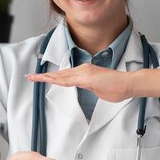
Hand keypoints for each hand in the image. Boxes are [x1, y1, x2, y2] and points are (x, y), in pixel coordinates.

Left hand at [26, 64, 159, 100]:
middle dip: (44, 76)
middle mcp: (83, 69)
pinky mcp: (86, 77)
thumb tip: (91, 89)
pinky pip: (67, 80)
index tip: (42, 77)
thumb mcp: (100, 90)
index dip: (53, 76)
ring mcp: (84, 72)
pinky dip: (55, 80)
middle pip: (60, 74)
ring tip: (33, 78)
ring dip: (46, 77)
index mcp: (85, 72)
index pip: (65, 76)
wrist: (129, 84)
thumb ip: (92, 88)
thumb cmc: (118, 88)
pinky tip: (46, 80)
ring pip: (60, 76)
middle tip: (30, 76)